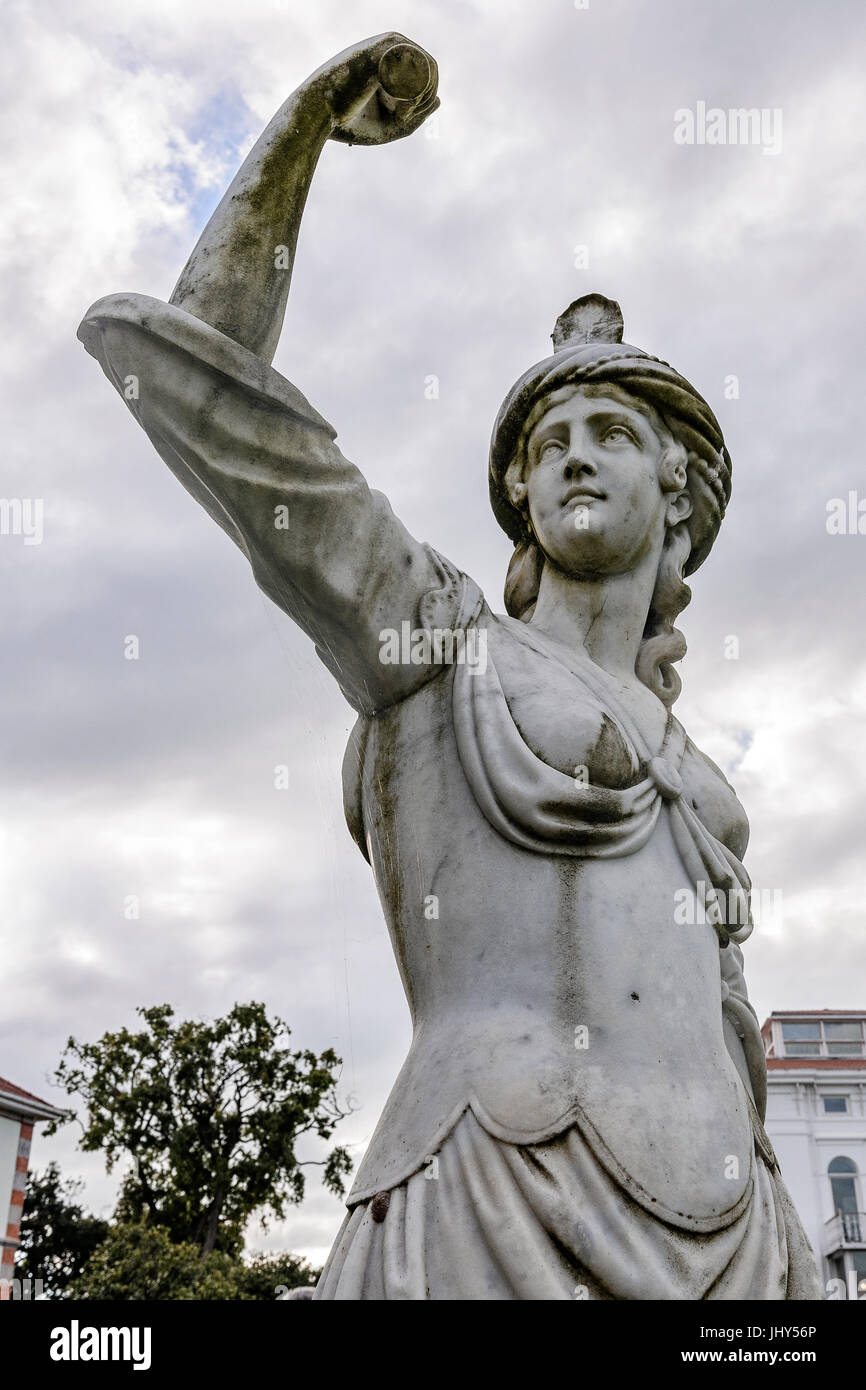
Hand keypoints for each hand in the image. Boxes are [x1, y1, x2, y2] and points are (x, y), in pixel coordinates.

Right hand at [308, 32, 438, 145]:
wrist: (316, 114)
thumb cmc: (349, 122)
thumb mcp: (390, 125)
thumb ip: (417, 114)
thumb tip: (439, 100)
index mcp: (391, 58)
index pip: (427, 75)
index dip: (425, 101)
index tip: (405, 118)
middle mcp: (392, 45)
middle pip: (431, 71)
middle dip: (424, 101)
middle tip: (400, 118)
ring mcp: (388, 43)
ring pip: (428, 69)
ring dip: (420, 98)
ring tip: (397, 115)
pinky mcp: (384, 47)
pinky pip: (418, 68)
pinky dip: (414, 93)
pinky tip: (398, 107)